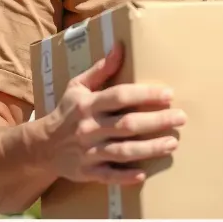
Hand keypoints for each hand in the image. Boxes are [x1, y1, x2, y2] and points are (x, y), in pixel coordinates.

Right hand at [40, 42, 185, 185]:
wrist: (42, 146)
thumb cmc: (67, 111)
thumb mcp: (78, 86)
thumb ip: (101, 69)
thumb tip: (120, 47)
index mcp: (89, 104)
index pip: (120, 96)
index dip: (145, 94)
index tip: (168, 94)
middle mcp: (90, 128)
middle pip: (127, 124)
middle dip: (156, 121)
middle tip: (180, 118)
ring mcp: (89, 152)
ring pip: (123, 151)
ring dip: (149, 149)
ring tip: (172, 143)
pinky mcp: (87, 172)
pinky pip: (108, 176)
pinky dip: (125, 177)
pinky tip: (143, 174)